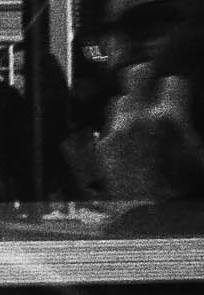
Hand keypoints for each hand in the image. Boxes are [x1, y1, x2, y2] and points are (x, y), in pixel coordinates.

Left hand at [97, 65, 203, 201]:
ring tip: (143, 118)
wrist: (150, 220)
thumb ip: (195, 131)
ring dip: (131, 105)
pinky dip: (118, 128)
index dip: (179, 87)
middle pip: (136, 75)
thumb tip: (189, 123)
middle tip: (155, 87)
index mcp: (168, 120)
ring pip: (119, 99)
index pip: (173, 82)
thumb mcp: (202, 159)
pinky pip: (108, 125)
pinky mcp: (102, 146)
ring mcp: (115, 131)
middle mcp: (137, 119)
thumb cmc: (181, 191)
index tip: (180, 93)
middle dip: (147, 78)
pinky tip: (130, 140)